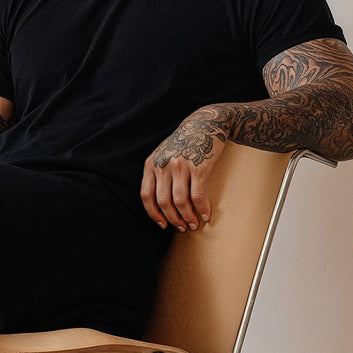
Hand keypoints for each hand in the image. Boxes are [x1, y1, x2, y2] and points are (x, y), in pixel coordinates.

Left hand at [141, 108, 228, 231]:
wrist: (205, 124)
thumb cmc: (183, 143)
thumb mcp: (162, 154)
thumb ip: (157, 173)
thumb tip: (160, 204)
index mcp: (151, 164)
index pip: (146, 195)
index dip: (153, 214)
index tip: (162, 224)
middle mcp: (163, 165)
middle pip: (163, 202)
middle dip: (173, 219)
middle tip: (182, 227)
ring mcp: (180, 166)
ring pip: (180, 201)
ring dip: (187, 217)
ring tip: (194, 224)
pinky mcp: (198, 167)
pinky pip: (198, 195)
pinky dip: (201, 209)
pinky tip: (205, 215)